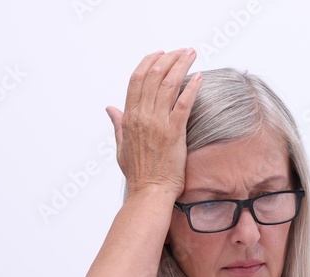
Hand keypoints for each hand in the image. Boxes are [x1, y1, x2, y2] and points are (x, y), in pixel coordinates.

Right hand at [106, 49, 202, 198]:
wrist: (149, 192)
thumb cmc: (138, 174)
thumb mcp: (121, 146)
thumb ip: (118, 124)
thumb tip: (110, 109)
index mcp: (129, 117)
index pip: (136, 80)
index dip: (148, 62)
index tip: (160, 54)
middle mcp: (142, 116)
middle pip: (153, 76)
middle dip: (168, 58)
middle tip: (182, 50)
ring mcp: (158, 123)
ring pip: (168, 85)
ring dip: (181, 65)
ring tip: (191, 54)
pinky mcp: (174, 133)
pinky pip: (183, 104)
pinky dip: (191, 87)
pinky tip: (199, 77)